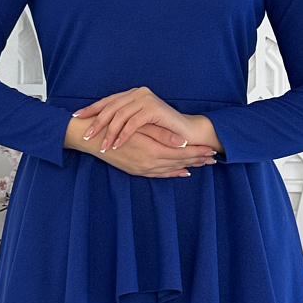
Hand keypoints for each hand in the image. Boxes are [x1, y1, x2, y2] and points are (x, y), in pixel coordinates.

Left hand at [73, 86, 197, 153]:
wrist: (185, 132)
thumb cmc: (161, 129)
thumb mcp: (138, 123)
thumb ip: (122, 120)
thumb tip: (98, 124)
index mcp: (132, 94)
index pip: (107, 101)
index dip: (91, 109)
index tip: (77, 117)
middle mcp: (137, 92)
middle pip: (111, 107)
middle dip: (97, 123)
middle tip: (87, 136)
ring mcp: (146, 98)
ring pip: (120, 115)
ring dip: (110, 132)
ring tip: (103, 146)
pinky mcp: (153, 108)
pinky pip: (133, 122)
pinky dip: (123, 135)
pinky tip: (117, 145)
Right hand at [97, 127, 217, 177]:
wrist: (89, 138)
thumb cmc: (112, 127)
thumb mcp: (139, 127)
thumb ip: (161, 135)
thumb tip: (182, 143)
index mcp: (151, 152)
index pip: (181, 154)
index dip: (197, 153)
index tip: (212, 151)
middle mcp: (148, 164)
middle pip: (179, 163)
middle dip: (197, 161)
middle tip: (213, 159)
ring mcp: (142, 169)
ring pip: (170, 170)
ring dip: (187, 167)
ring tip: (202, 165)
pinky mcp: (136, 171)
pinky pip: (159, 175)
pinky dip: (172, 174)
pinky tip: (181, 172)